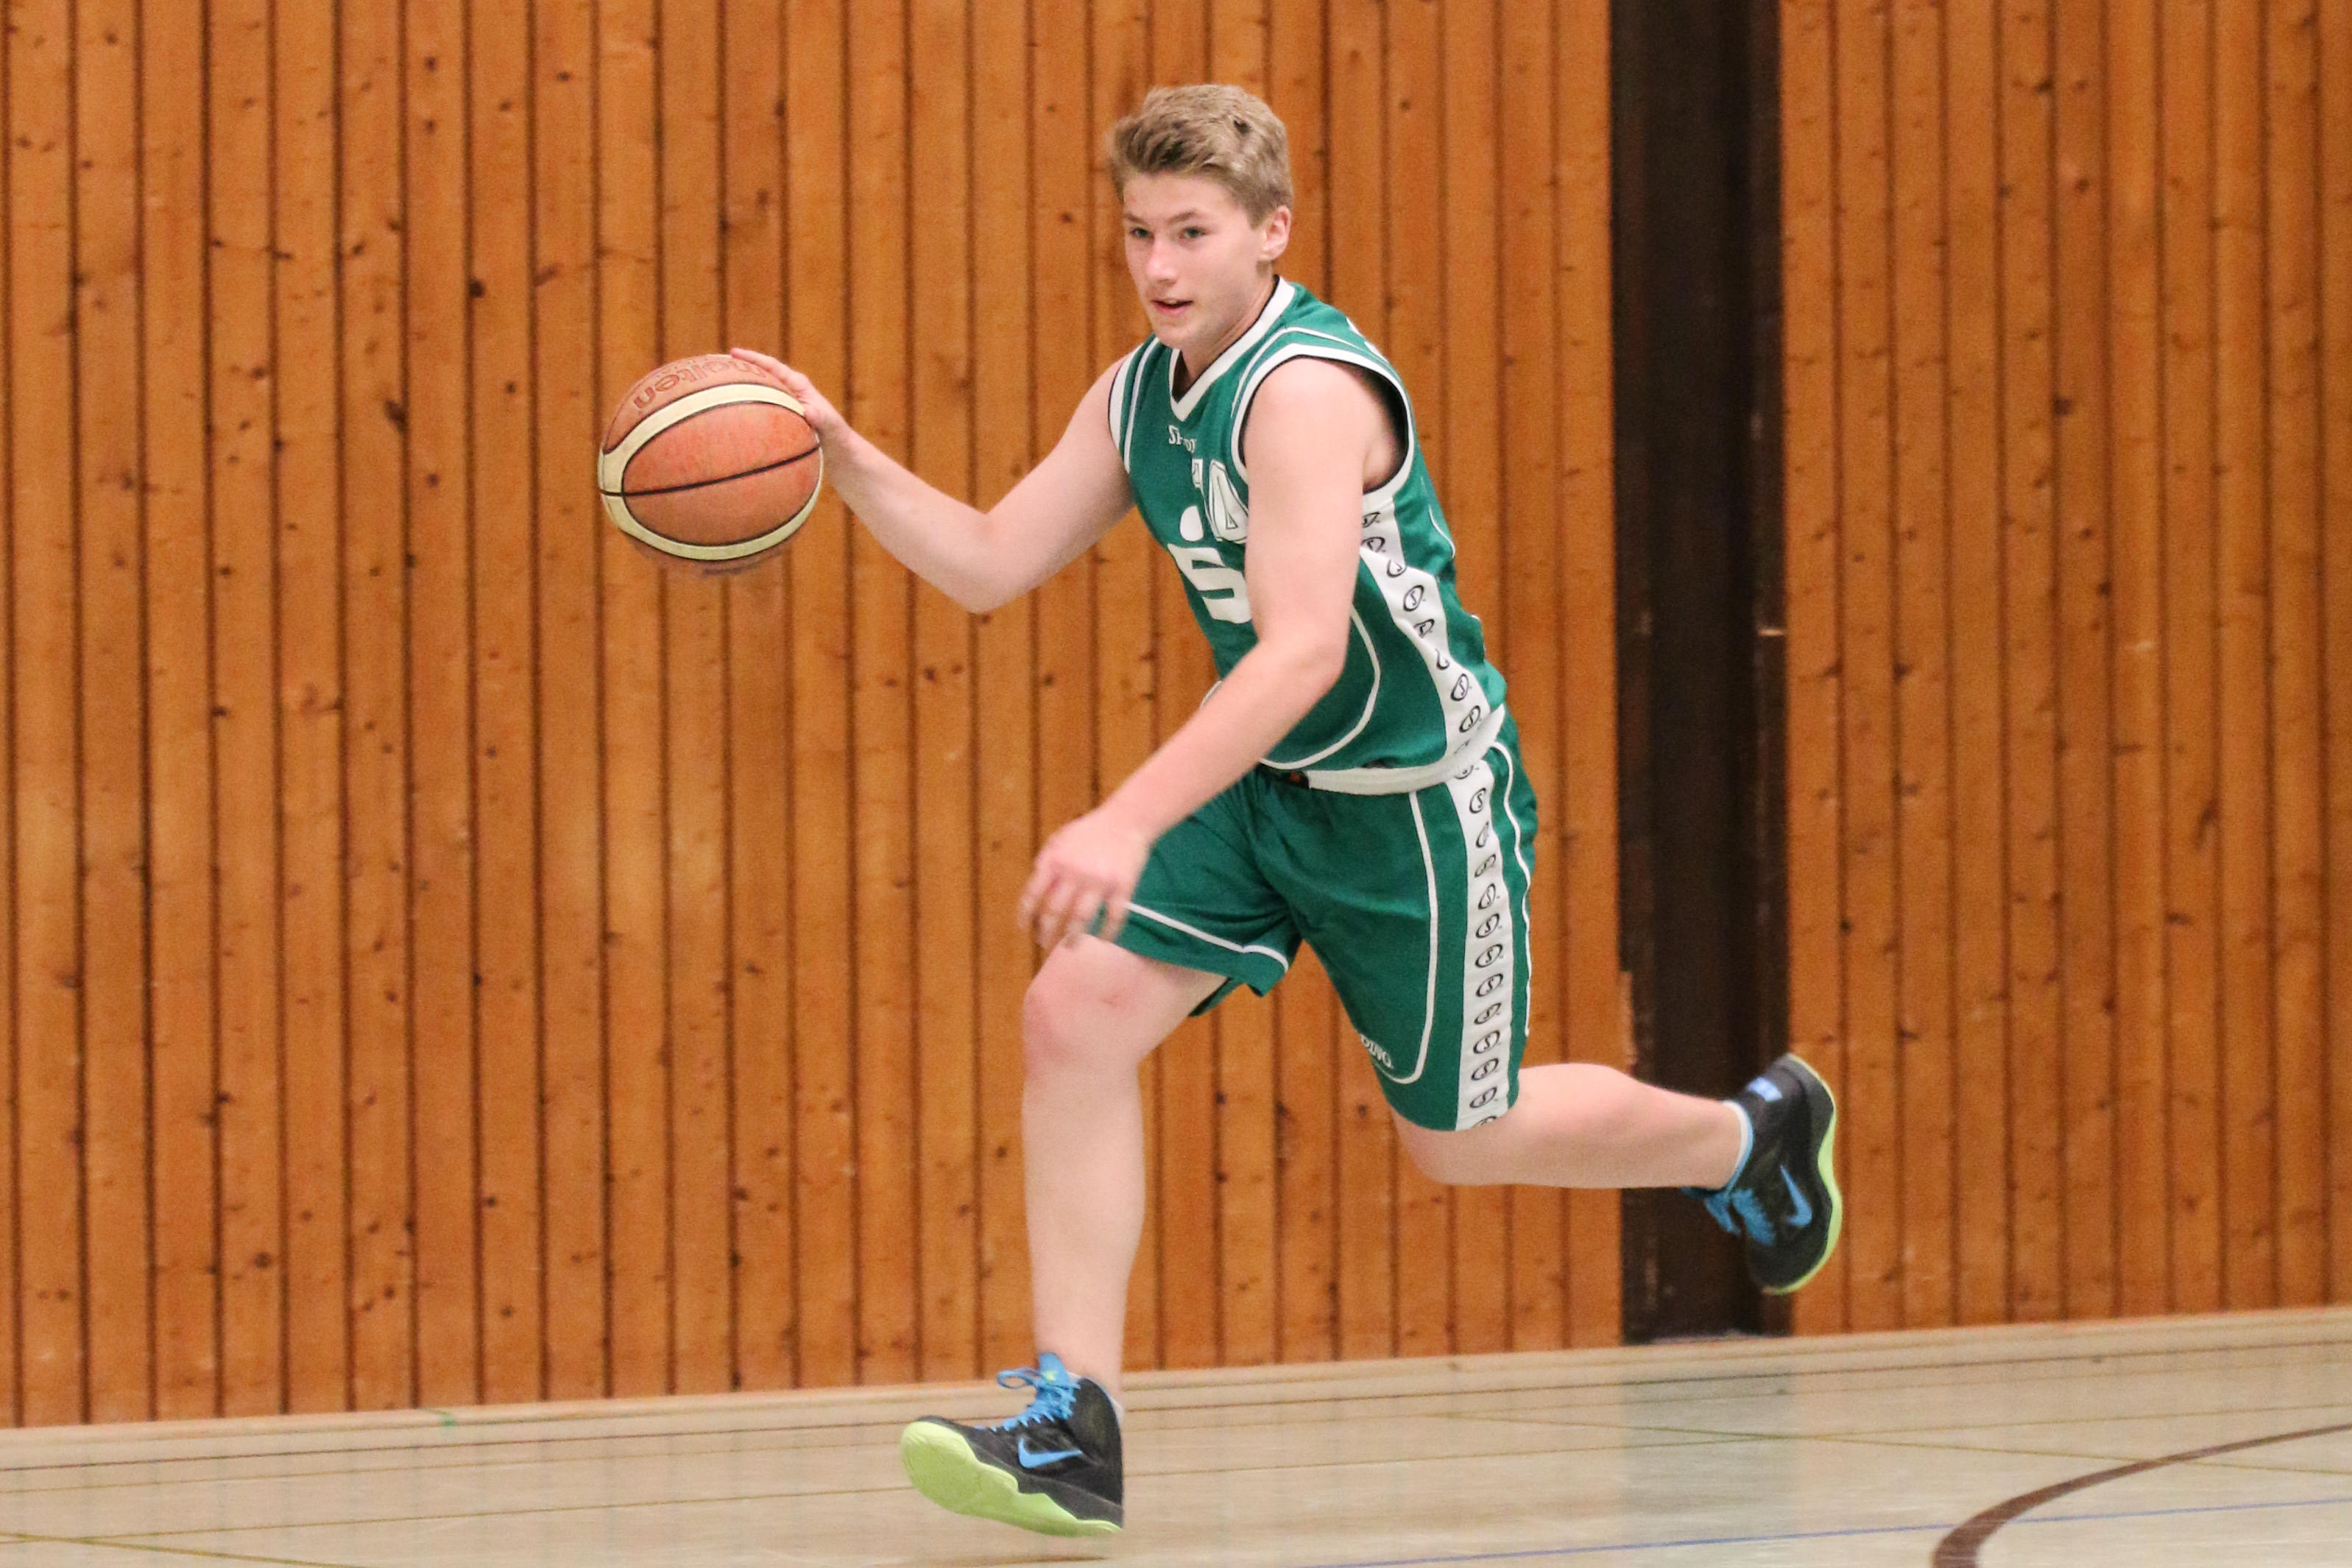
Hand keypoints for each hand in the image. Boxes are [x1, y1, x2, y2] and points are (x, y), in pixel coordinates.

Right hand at [727, 347, 847, 443]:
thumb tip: (808, 412)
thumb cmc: (837, 436)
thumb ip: (821, 418)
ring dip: (740, 389)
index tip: (733, 353)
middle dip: (741, 369)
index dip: (753, 358)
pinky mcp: (779, 419)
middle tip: (716, 365)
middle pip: (760, 375)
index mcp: (799, 385)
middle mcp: (789, 391)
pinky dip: (745, 411)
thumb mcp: (831, 426)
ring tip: (714, 388)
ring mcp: (782, 405)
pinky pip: (758, 411)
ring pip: (758, 393)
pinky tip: (727, 418)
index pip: (773, 366)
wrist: (839, 451)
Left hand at [1019, 807, 1153, 949]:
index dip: (1025, 915)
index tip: (1023, 929)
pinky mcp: (1122, 886)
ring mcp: (1099, 881)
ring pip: (1081, 918)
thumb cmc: (1091, 829)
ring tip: (1070, 946)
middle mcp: (1074, 872)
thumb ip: (1046, 858)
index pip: (1033, 894)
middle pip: (1055, 911)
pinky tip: (1104, 939)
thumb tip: (1035, 881)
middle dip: (1047, 933)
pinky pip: (1114, 916)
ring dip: (1073, 937)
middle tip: (1044, 944)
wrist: (1127, 819)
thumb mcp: (1061, 838)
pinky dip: (1108, 931)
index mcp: (1056, 860)